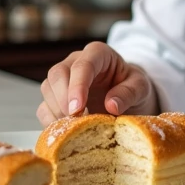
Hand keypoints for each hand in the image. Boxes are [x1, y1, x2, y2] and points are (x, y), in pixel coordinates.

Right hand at [36, 42, 158, 126]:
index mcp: (98, 54)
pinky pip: (44, 107)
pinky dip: (51, 121)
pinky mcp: (56, 98)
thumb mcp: (141, 87)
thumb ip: (129, 93)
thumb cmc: (132, 86)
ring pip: (47, 88)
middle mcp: (75, 62)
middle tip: (75, 120)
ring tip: (75, 127)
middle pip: (58, 73)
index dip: (77, 86)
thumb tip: (111, 105)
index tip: (77, 108)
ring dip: (57, 111)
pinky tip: (67, 131)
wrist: (127, 95)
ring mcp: (63, 80)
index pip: (82, 65)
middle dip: (63, 99)